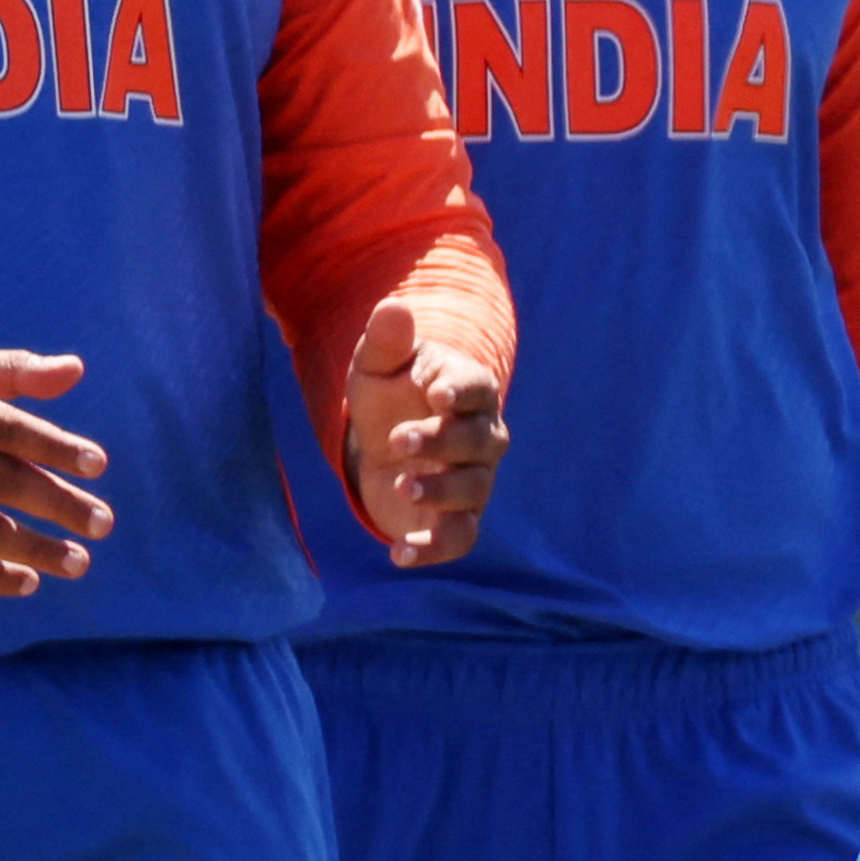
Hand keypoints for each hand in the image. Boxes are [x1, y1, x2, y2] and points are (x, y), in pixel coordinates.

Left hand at [346, 300, 508, 567]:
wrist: (386, 444)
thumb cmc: (389, 394)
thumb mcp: (377, 365)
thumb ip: (385, 340)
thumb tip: (393, 308)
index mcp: (468, 389)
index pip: (477, 388)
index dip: (460, 391)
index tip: (434, 394)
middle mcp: (482, 435)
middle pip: (480, 440)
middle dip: (441, 441)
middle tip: (396, 440)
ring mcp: (474, 480)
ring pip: (473, 489)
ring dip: (440, 490)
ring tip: (400, 485)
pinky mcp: (456, 519)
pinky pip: (461, 538)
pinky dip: (434, 548)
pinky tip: (398, 552)